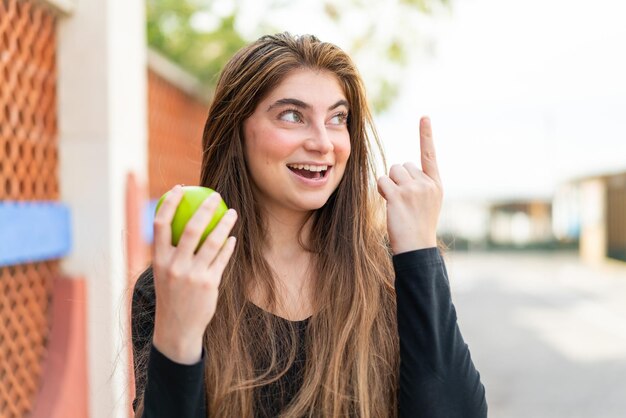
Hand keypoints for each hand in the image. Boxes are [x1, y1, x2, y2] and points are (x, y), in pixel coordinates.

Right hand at [151, 185, 237, 363]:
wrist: (177, 329)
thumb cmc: (171, 295)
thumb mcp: (164, 273)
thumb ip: (170, 251)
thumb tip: (179, 223)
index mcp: (159, 260)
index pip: (161, 224)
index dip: (170, 203)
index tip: (180, 188)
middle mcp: (174, 265)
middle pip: (191, 228)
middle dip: (205, 208)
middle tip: (215, 195)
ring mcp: (192, 275)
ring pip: (212, 242)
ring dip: (224, 224)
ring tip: (232, 212)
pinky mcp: (209, 284)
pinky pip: (222, 259)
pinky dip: (228, 246)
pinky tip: (233, 238)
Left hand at [377, 117, 442, 254]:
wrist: (417, 248)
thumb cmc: (418, 226)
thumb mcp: (428, 202)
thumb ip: (419, 184)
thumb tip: (401, 168)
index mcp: (436, 184)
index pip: (429, 154)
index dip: (426, 135)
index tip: (424, 117)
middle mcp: (427, 183)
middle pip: (402, 165)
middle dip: (398, 179)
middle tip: (403, 201)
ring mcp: (413, 189)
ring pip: (391, 172)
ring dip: (389, 184)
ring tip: (397, 203)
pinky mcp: (398, 196)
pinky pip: (382, 181)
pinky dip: (381, 190)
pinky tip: (389, 203)